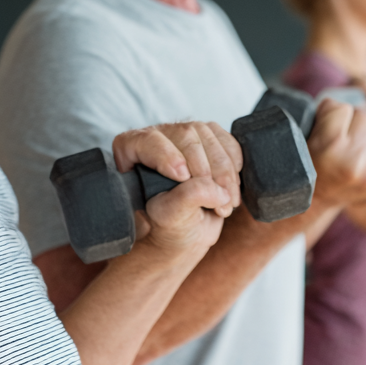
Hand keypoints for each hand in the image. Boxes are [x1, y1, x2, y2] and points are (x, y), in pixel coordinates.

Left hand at [112, 122, 241, 258]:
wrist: (186, 230)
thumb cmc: (168, 225)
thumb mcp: (168, 219)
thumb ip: (182, 201)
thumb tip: (210, 187)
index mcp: (130, 150)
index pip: (147, 141)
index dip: (165, 155)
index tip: (182, 177)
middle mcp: (157, 136)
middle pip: (184, 135)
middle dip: (205, 168)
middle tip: (216, 201)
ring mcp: (185, 134)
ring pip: (209, 137)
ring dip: (224, 172)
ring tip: (226, 204)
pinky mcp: (209, 138)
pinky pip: (227, 141)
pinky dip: (235, 166)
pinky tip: (231, 189)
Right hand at [307, 99, 365, 207]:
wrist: (311, 202)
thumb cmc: (304, 165)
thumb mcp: (305, 136)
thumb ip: (326, 114)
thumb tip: (349, 97)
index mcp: (331, 147)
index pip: (340, 108)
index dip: (329, 112)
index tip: (323, 121)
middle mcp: (355, 161)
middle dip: (353, 120)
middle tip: (340, 132)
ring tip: (352, 145)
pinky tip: (365, 154)